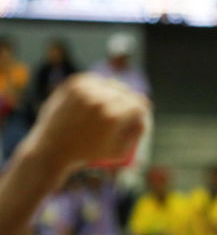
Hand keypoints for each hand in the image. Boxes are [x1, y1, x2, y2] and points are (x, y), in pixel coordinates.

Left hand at [25, 73, 150, 175]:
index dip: (141, 112)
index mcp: (114, 116)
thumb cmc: (89, 154)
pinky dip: (99, 88)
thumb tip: (144, 114)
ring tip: (109, 108)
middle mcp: (100, 99)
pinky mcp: (74, 84)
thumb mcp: (120, 151)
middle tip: (123, 115)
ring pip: (112, 84)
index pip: (140, 104)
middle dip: (128, 103)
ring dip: (115, 94)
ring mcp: (86, 90)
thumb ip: (137, 133)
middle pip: (128, 93)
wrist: (53, 148)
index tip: (137, 118)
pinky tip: (96, 99)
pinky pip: (96, 80)